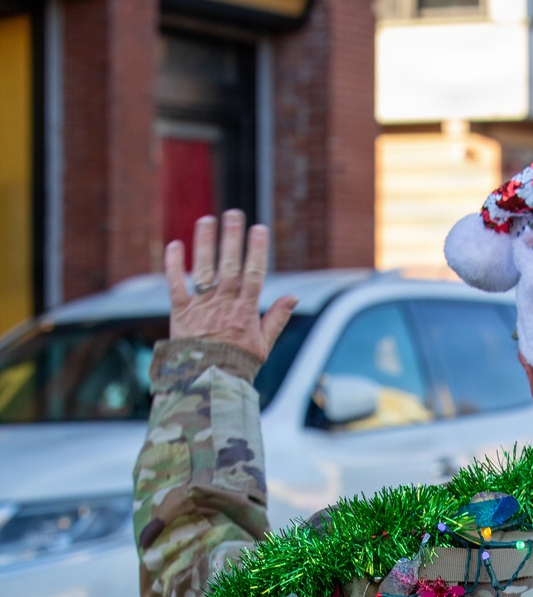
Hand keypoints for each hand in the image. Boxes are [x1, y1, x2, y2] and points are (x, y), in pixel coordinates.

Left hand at [164, 210, 297, 364]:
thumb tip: (294, 297)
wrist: (207, 383)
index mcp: (245, 312)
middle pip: (229, 266)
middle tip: (233, 213)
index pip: (253, 275)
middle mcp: (223, 306)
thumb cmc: (237, 365)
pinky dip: (174, 265)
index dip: (256, 250)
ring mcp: (201, 308)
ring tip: (207, 220)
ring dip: (205, 244)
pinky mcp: (181, 313)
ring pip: (204, 270)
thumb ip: (277, 319)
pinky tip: (175, 245)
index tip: (259, 229)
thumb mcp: (263, 345)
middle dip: (231, 238)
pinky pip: (176, 285)